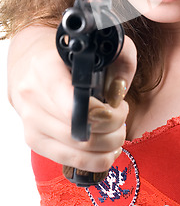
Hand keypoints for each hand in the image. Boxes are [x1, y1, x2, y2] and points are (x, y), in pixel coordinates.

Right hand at [8, 25, 136, 172]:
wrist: (32, 62)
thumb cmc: (68, 55)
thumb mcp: (98, 44)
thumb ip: (120, 59)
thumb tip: (119, 92)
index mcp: (46, 69)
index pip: (74, 106)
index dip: (104, 114)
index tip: (118, 105)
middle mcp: (33, 96)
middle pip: (79, 132)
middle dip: (113, 128)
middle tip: (121, 114)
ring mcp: (31, 121)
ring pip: (77, 151)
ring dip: (107, 145)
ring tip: (117, 130)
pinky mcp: (34, 140)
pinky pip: (68, 160)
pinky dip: (95, 160)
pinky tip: (107, 148)